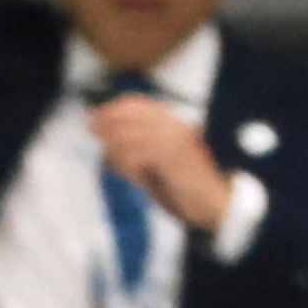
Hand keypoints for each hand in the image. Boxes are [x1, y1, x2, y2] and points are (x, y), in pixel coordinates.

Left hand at [88, 95, 237, 238]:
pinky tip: (132, 176)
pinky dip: (130, 166)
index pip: (138, 104)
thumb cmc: (186, 188)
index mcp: (172, 123)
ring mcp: (174, 140)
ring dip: (117, 148)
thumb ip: (136, 154)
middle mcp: (174, 126)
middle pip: (131, 113)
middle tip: (92, 129)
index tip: (94, 117)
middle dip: (107, 121)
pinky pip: (140, 155)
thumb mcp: (158, 166)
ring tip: (115, 162)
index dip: (113, 108)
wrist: (216, 203)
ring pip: (132, 134)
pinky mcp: (174, 157)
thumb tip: (106, 149)